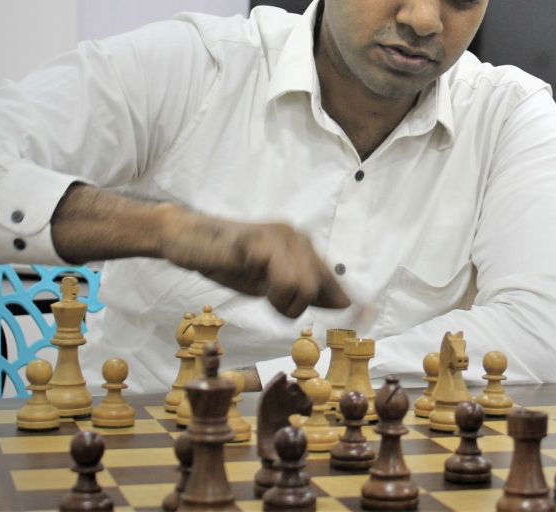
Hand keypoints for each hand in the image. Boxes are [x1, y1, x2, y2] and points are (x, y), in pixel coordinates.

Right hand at [158, 208, 350, 317]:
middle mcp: (298, 238)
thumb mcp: (269, 282)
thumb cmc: (229, 261)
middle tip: (270, 300)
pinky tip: (251, 280)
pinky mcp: (260, 241)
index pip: (334, 280)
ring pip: (306, 286)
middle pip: (320, 288)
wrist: (189, 238)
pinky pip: (283, 278)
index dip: (351, 304)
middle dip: (295, 307)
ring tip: (261, 291)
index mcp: (303, 248)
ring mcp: (280, 237)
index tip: (366, 319)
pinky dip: (270, 293)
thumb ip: (300, 290)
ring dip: (282, 302)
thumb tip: (343, 305)